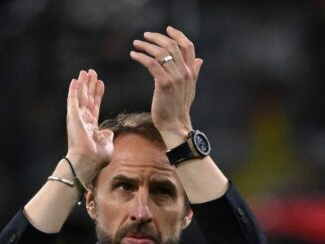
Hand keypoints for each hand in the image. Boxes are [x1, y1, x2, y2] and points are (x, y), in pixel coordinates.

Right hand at [66, 69, 112, 182]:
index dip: (98, 94)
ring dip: (83, 84)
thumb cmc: (97, 157)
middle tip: (91, 72)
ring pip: (81, 96)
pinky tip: (75, 81)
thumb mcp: (107, 144)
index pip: (95, 106)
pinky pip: (73, 100)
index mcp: (91, 126)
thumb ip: (107, 136)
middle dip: (90, 85)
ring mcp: (77, 118)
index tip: (101, 82)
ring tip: (85, 72)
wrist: (87, 161)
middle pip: (87, 98)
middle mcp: (83, 120)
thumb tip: (107, 131)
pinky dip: (74, 90)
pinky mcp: (73, 116)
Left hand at [129, 26, 203, 145]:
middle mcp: (185, 72)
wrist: (174, 124)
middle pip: (173, 46)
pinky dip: (141, 57)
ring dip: (146, 46)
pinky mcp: (164, 83)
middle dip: (157, 38)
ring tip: (136, 44)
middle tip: (145, 36)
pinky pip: (152, 64)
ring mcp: (175, 77)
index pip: (188, 46)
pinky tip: (133, 55)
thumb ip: (194, 72)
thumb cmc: (178, 107)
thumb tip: (199, 60)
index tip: (167, 29)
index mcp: (191, 72)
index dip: (178, 35)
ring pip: (161, 53)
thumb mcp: (189, 88)